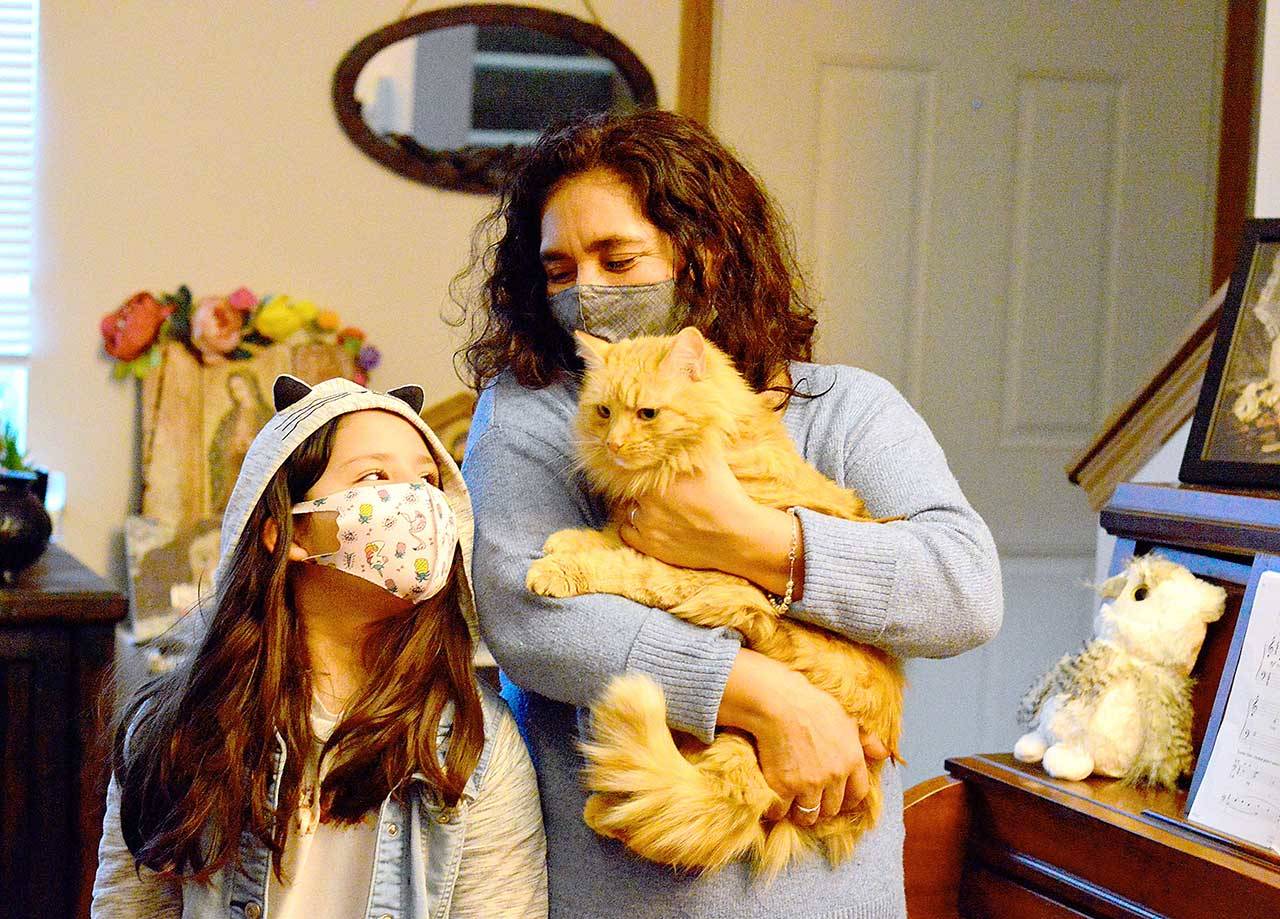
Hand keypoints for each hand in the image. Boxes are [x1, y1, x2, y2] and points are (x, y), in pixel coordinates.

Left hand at [617, 452, 751, 570]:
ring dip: (637, 506)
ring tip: (656, 505)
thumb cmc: (726, 495)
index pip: (632, 468)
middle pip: (629, 489)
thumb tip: (687, 425)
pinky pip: (626, 533)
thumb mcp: (711, 460)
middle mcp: (647, 502)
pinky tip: (647, 521)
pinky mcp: (650, 546)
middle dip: (639, 487)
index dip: (638, 468)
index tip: (646, 468)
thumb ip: (692, 442)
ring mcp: (647, 526)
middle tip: (655, 487)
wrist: (737, 536)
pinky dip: (632, 526)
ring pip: (628, 510)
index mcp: (657, 479)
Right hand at [719, 650, 888, 826]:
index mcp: (852, 760)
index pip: (858, 794)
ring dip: (800, 812)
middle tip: (809, 798)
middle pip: (831, 808)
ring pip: (808, 815)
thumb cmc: (812, 703)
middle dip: (822, 806)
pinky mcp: (784, 787)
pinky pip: (781, 811)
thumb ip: (866, 739)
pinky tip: (774, 799)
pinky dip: (777, 809)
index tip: (837, 800)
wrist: (779, 702)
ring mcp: (809, 784)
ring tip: (791, 803)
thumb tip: (883, 753)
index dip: (847, 800)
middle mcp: (834, 777)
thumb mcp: (846, 717)